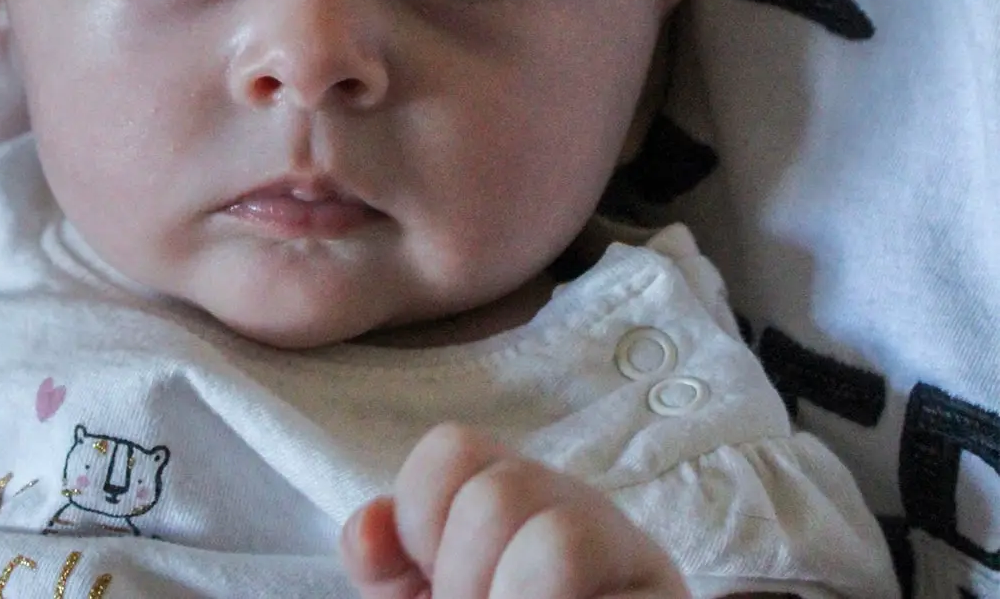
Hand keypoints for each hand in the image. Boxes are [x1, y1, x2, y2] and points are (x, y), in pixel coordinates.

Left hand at [340, 423, 688, 598]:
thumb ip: (391, 567)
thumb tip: (368, 530)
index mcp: (510, 490)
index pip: (450, 449)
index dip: (421, 519)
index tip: (428, 581)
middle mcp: (573, 502)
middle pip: (497, 493)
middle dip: (464, 579)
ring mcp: (628, 550)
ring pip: (558, 540)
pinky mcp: (665, 593)